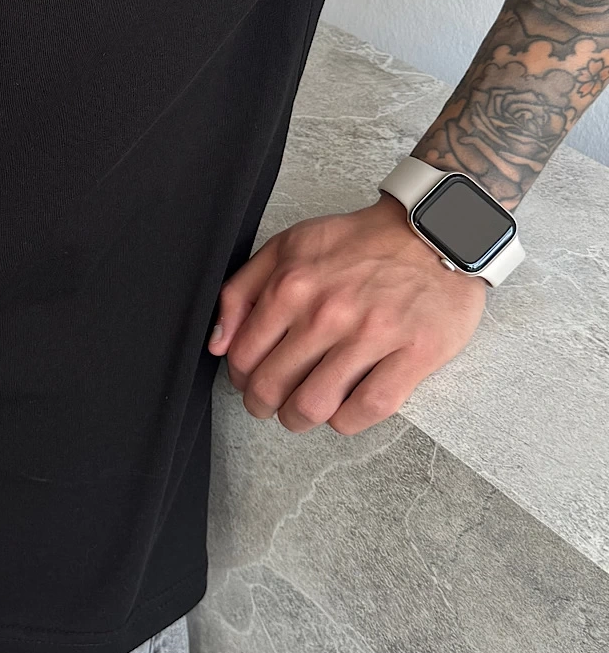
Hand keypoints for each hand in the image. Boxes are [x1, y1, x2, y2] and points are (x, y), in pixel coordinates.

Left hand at [207, 194, 487, 435]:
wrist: (433, 231)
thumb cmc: (360, 242)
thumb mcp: (289, 245)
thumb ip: (243, 289)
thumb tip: (218, 341)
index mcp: (291, 286)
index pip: (244, 356)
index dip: (241, 379)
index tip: (250, 382)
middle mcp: (326, 314)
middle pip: (273, 387)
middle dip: (264, 406)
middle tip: (273, 406)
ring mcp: (370, 336)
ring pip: (313, 406)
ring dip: (300, 419)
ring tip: (303, 412)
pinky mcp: (412, 355)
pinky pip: (366, 409)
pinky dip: (347, 421)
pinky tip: (343, 410)